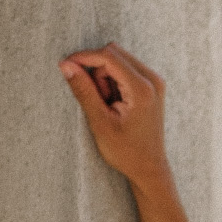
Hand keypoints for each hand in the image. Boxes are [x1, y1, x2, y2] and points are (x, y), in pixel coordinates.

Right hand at [59, 42, 169, 191]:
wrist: (148, 168)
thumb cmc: (126, 152)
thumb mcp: (100, 122)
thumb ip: (83, 91)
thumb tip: (66, 65)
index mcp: (142, 88)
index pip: (109, 56)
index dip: (84, 57)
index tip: (66, 65)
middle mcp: (153, 80)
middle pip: (114, 53)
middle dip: (97, 71)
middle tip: (98, 100)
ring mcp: (155, 82)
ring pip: (118, 60)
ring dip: (105, 78)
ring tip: (108, 106)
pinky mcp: (152, 86)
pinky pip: (126, 70)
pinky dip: (114, 81)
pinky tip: (115, 104)